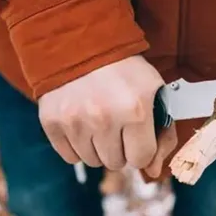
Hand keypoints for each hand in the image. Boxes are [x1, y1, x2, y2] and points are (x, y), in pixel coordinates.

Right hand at [38, 55, 177, 177]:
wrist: (80, 42)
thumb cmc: (124, 70)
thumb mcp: (154, 92)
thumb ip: (163, 134)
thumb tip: (151, 172)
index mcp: (135, 110)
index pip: (140, 158)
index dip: (141, 147)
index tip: (136, 132)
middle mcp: (104, 118)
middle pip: (116, 163)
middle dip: (119, 147)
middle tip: (116, 123)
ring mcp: (75, 121)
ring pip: (92, 161)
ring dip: (98, 147)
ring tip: (98, 120)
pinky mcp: (52, 122)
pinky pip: (70, 156)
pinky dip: (77, 145)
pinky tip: (81, 122)